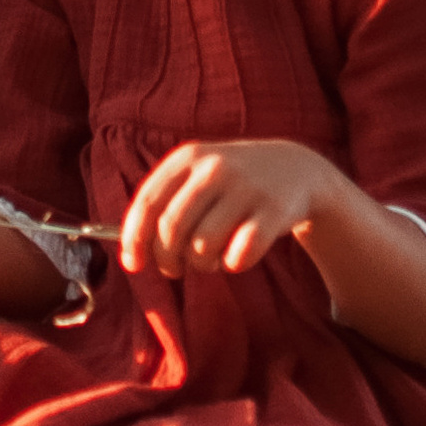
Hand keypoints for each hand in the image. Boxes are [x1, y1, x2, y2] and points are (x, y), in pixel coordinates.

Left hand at [120, 137, 335, 277]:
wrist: (295, 168)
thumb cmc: (231, 183)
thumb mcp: (197, 176)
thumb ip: (164, 207)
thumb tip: (130, 255)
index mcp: (187, 157)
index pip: (147, 203)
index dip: (134, 239)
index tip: (132, 264)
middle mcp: (214, 168)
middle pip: (171, 229)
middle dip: (167, 259)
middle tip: (176, 268)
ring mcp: (245, 187)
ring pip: (203, 246)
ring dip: (202, 265)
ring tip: (211, 259)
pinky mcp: (274, 210)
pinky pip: (240, 255)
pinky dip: (233, 264)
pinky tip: (237, 256)